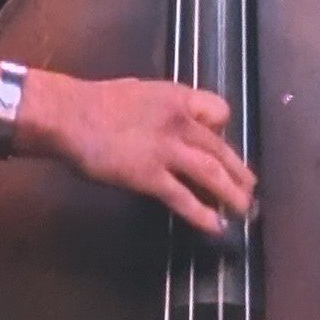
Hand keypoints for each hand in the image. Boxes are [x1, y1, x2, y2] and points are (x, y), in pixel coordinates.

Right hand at [49, 74, 256, 235]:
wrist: (70, 115)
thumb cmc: (96, 102)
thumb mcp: (141, 93)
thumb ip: (162, 108)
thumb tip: (168, 122)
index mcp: (177, 98)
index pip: (219, 111)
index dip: (224, 132)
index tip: (222, 146)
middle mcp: (180, 123)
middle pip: (221, 149)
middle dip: (239, 172)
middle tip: (250, 187)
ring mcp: (167, 151)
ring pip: (211, 174)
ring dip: (231, 194)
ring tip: (243, 210)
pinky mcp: (151, 176)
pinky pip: (184, 198)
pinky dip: (203, 214)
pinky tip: (215, 226)